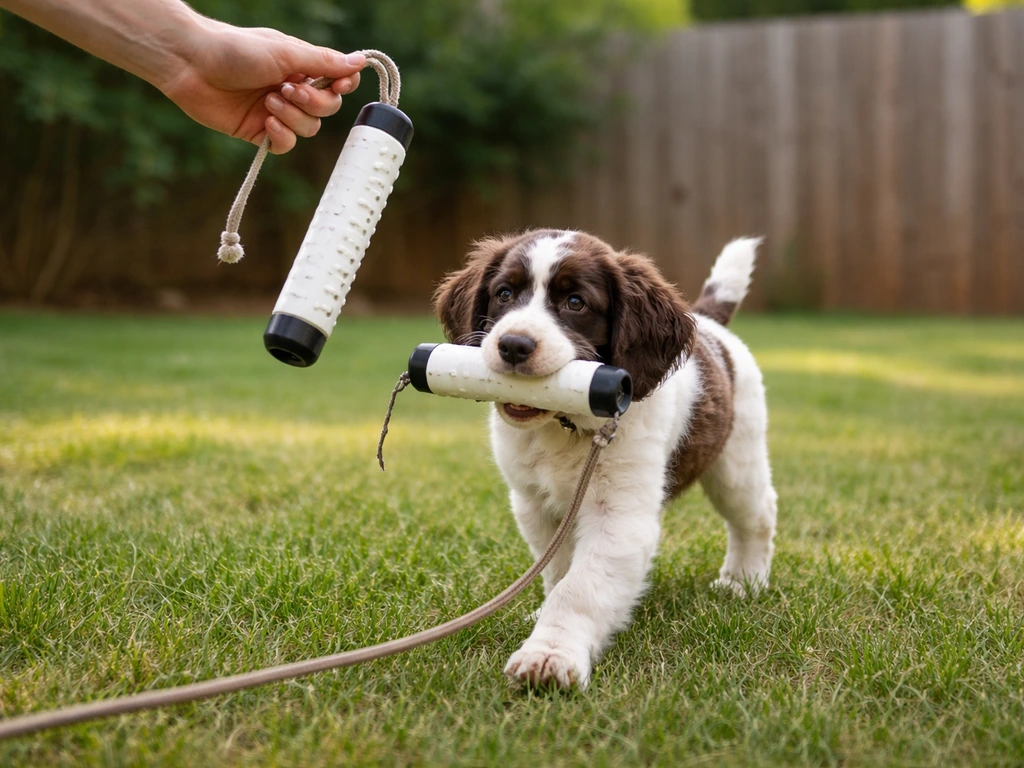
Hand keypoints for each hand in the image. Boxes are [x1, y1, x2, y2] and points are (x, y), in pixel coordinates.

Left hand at [161, 19, 364, 153]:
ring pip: (308, 128)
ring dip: (293, 117)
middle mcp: (292, 89)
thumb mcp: (285, 52)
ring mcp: (276, 111)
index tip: (340, 85)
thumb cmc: (236, 49)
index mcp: (301, 66)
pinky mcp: (258, 131)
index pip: (337, 82)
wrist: (192, 64)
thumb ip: (323, 61)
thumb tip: (360, 61)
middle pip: (326, 109)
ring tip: (268, 101)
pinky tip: (267, 122)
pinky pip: (285, 145)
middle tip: (288, 89)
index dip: (342, 86)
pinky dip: (281, 136)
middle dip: (313, 102)